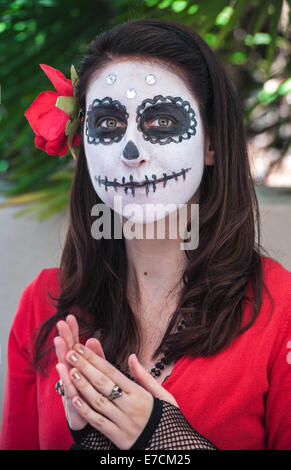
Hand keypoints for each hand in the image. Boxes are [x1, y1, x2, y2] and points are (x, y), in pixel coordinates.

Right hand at [54, 315, 104, 429]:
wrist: (88, 419)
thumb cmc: (91, 392)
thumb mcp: (95, 372)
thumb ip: (95, 356)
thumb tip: (92, 338)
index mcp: (78, 366)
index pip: (75, 345)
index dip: (73, 331)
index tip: (70, 316)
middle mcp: (71, 374)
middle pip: (67, 352)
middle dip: (64, 337)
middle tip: (60, 322)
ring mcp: (70, 386)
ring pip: (65, 368)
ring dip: (61, 353)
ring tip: (59, 340)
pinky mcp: (72, 401)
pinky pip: (69, 387)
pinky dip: (65, 377)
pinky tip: (62, 367)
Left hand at [64, 342, 178, 449]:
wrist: (172, 447)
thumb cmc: (164, 418)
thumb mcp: (162, 394)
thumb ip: (144, 376)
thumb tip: (131, 357)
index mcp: (139, 393)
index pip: (112, 372)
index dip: (95, 359)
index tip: (81, 348)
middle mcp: (130, 405)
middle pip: (103, 383)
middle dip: (85, 366)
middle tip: (70, 353)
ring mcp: (123, 421)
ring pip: (99, 401)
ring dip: (83, 386)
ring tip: (70, 371)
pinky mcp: (118, 437)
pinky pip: (99, 422)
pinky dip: (86, 411)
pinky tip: (74, 400)